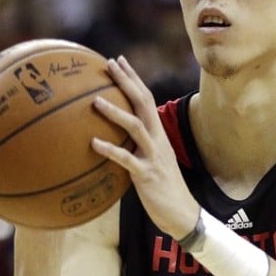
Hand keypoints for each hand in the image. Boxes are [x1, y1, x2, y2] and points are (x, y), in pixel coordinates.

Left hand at [91, 55, 199, 238]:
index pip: (146, 99)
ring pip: (135, 127)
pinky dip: (110, 150)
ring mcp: (153, 156)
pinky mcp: (146, 175)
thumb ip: (138, 146)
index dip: (133, 79)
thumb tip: (114, 138)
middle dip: (126, 82)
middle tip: (109, 64)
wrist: (183, 214)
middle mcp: (158, 140)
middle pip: (143, 103)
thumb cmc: (164, 189)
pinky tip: (93, 144)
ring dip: (115, 112)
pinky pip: (126, 159)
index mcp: (159, 134)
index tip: (118, 61)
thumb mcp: (153, 161)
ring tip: (95, 100)